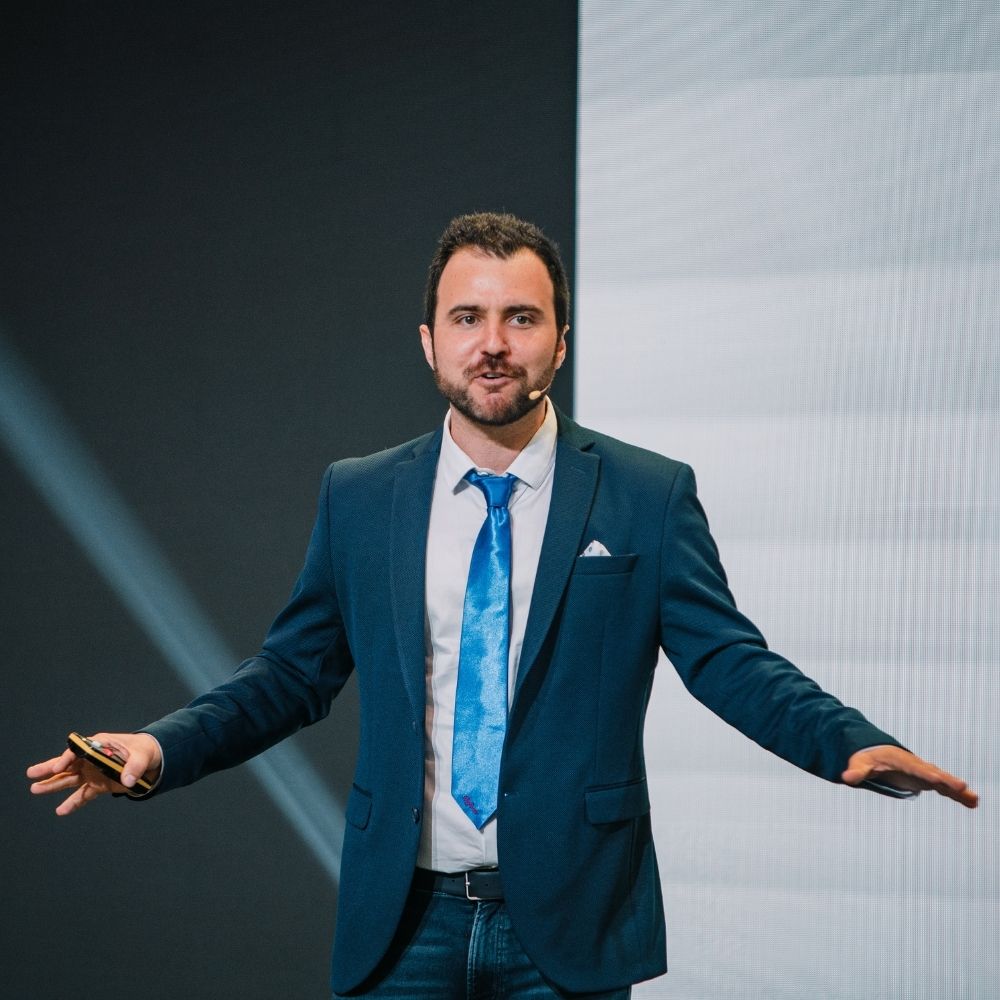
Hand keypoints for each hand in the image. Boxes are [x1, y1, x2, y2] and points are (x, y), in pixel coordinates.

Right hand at [26, 732, 161, 815]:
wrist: (151, 760)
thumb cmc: (144, 751)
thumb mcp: (143, 756)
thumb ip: (135, 767)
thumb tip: (127, 780)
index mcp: (100, 745)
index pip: (79, 750)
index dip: (68, 757)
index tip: (59, 766)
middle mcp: (92, 759)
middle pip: (68, 764)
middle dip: (49, 768)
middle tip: (31, 773)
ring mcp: (92, 772)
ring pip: (69, 779)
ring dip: (53, 785)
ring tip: (34, 789)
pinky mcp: (97, 785)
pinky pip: (82, 795)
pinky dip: (72, 803)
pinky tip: (60, 811)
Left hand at [842, 746, 977, 808]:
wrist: (877, 752)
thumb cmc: (868, 757)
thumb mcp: (860, 764)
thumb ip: (856, 771)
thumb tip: (846, 777)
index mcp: (902, 760)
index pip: (916, 768)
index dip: (926, 773)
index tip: (938, 779)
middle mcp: (917, 765)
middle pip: (934, 774)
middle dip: (948, 781)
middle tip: (963, 788)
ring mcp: (924, 773)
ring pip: (943, 781)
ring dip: (958, 790)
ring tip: (974, 800)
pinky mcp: (927, 780)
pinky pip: (944, 788)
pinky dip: (957, 794)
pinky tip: (972, 803)